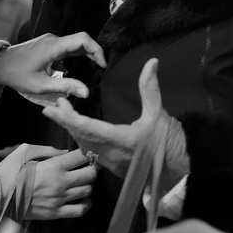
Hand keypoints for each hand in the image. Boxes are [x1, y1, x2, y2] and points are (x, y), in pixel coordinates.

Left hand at [0, 32, 105, 100]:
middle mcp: (53, 40)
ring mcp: (50, 41)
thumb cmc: (17, 75)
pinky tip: (76, 69)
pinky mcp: (47, 45)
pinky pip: (66, 47)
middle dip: (93, 53)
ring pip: (74, 44)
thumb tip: (86, 92)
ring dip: (84, 55)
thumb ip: (65, 87)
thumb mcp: (41, 85)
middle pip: (81, 41)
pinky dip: (75, 56)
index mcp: (53, 46)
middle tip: (100, 69)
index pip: (83, 39)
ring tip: (92, 70)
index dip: (97, 49)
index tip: (102, 64)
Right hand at [25, 148, 95, 219]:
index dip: (88, 154)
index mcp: (54, 166)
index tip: (88, 154)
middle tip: (87, 168)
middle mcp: (61, 182)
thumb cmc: (10, 171)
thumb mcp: (24, 151)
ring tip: (81, 183)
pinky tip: (81, 199)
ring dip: (88, 186)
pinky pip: (80, 210)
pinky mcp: (56, 213)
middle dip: (92, 169)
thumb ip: (46, 149)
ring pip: (87, 191)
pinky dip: (85, 204)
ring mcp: (60, 199)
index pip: (82, 157)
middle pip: (90, 175)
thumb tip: (65, 152)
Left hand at [42, 59, 186, 181]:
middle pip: (80, 137)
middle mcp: (111, 154)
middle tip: (52, 107)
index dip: (68, 118)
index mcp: (120, 139)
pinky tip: (78, 131)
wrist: (180, 170)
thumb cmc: (169, 143)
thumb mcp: (159, 114)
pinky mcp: (113, 167)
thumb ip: (150, 89)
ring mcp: (111, 163)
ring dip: (72, 131)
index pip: (87, 128)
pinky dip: (81, 140)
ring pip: (84, 147)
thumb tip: (152, 62)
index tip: (53, 108)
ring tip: (62, 115)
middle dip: (65, 122)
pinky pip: (91, 153)